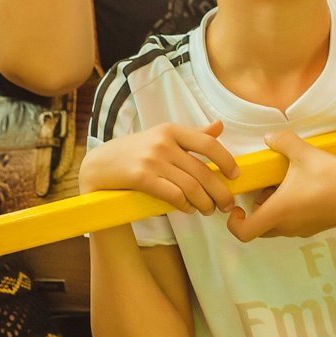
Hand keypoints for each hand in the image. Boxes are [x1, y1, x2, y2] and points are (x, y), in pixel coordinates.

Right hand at [80, 120, 238, 215]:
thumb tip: (219, 126)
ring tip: (209, 210)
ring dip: (205, 203)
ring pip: (191, 187)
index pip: (208, 144)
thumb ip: (193, 135)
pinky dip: (186, 206)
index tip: (235, 175)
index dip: (226, 160)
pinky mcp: (141, 178)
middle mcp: (163, 142)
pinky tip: (189, 209)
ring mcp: (152, 160)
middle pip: (203, 171)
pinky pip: (173, 195)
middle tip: (227, 204)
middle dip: (220, 191)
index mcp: (171, 130)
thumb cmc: (136, 151)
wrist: (100, 165)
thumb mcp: (163, 136)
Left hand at [227, 130, 335, 241]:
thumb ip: (282, 142)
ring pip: (276, 224)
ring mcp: (302, 229)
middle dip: (255, 209)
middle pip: (259, 227)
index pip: (244, 232)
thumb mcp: (304, 153)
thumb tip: (268, 137)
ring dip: (273, 206)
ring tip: (284, 180)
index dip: (233, 223)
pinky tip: (303, 184)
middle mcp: (287, 226)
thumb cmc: (332, 178)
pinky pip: (292, 222)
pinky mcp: (315, 227)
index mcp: (278, 212)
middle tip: (263, 186)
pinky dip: (289, 207)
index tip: (237, 205)